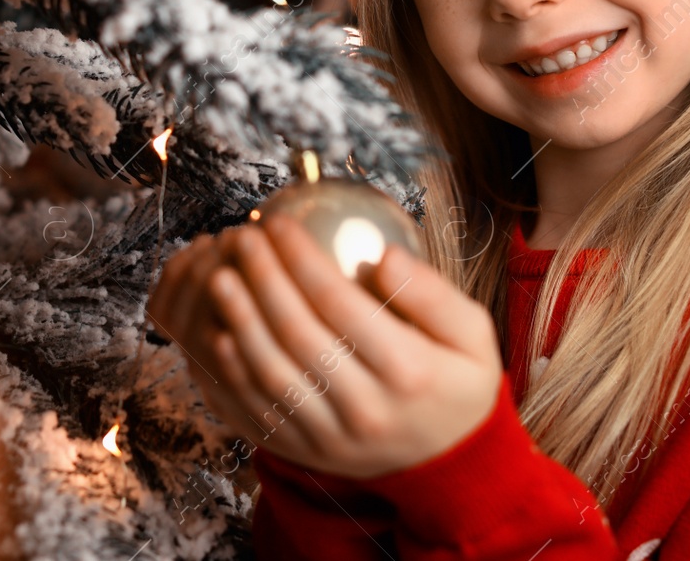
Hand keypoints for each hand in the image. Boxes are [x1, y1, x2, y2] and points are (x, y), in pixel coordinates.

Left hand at [145, 212, 502, 478]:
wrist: (449, 466)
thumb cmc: (457, 383)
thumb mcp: (472, 334)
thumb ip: (432, 293)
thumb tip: (383, 256)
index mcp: (410, 372)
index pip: (341, 305)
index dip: (303, 259)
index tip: (279, 223)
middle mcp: (366, 411)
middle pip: (298, 336)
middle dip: (262, 279)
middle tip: (242, 237)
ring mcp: (331, 439)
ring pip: (271, 377)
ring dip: (238, 322)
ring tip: (220, 277)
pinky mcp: (305, 455)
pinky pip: (257, 413)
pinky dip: (230, 376)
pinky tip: (216, 336)